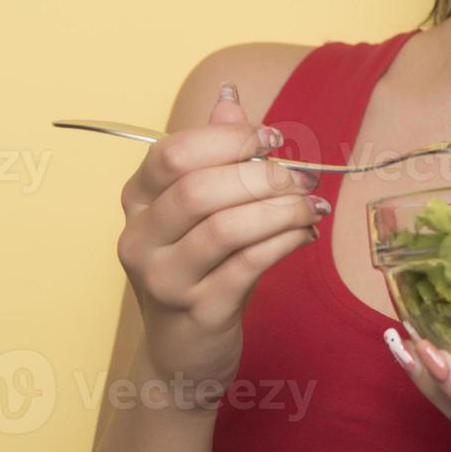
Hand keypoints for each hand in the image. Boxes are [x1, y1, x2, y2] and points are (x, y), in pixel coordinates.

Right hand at [116, 84, 329, 395]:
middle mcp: (140, 239)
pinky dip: (285, 242)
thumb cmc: (196, 269)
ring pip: (226, 228)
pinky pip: (248, 265)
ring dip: (281, 209)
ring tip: (313, 206)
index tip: (273, 139)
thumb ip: (212, 153)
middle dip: (263, 175)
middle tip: (304, 177)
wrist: (182, 355)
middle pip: (199, 189)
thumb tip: (230, 97)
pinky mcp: (198, 313)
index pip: (173, 153)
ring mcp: (165, 280)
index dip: (229, 139)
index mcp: (137, 201)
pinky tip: (305, 233)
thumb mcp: (197, 211)